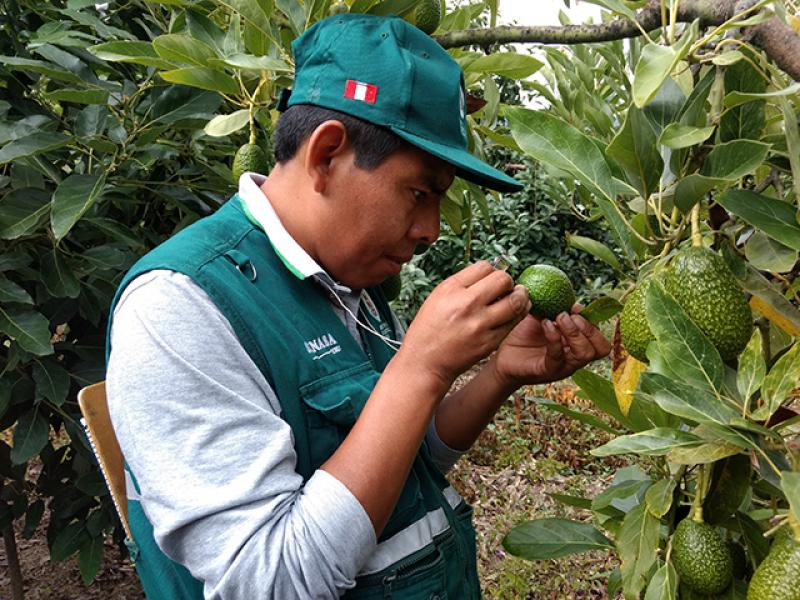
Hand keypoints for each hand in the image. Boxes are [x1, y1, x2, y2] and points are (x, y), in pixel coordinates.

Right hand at [398, 261, 530, 390]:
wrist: (425, 361)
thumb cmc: (430, 328)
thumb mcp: (438, 298)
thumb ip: (463, 284)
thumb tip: (489, 273)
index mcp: (451, 289)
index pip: (485, 267)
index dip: (491, 271)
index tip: (491, 279)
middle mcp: (466, 304)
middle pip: (503, 280)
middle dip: (508, 281)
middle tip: (507, 288)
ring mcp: (479, 324)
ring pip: (515, 301)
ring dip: (520, 297)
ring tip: (519, 297)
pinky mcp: (489, 341)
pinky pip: (514, 322)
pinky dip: (519, 314)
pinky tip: (517, 311)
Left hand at [488, 305, 611, 391]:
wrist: (501, 354)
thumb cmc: (523, 335)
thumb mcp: (543, 317)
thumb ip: (558, 309)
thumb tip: (574, 303)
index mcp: (577, 344)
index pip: (601, 338)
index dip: (593, 321)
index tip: (575, 308)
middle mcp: (574, 357)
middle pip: (601, 348)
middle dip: (589, 328)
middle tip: (568, 315)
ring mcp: (563, 366)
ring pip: (585, 354)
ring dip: (574, 333)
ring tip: (558, 318)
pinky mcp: (547, 370)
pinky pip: (558, 357)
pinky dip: (554, 338)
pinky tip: (546, 324)